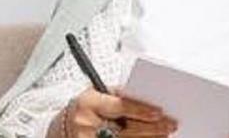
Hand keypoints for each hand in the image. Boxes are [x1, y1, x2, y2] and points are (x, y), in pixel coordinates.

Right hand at [57, 85, 178, 137]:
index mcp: (88, 103)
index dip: (141, 110)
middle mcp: (86, 124)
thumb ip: (116, 95)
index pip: (119, 106)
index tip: (159, 112)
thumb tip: (145, 96)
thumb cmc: (82, 110)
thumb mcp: (93, 95)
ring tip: (164, 136)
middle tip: (170, 126)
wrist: (58, 130)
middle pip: (126, 129)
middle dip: (151, 129)